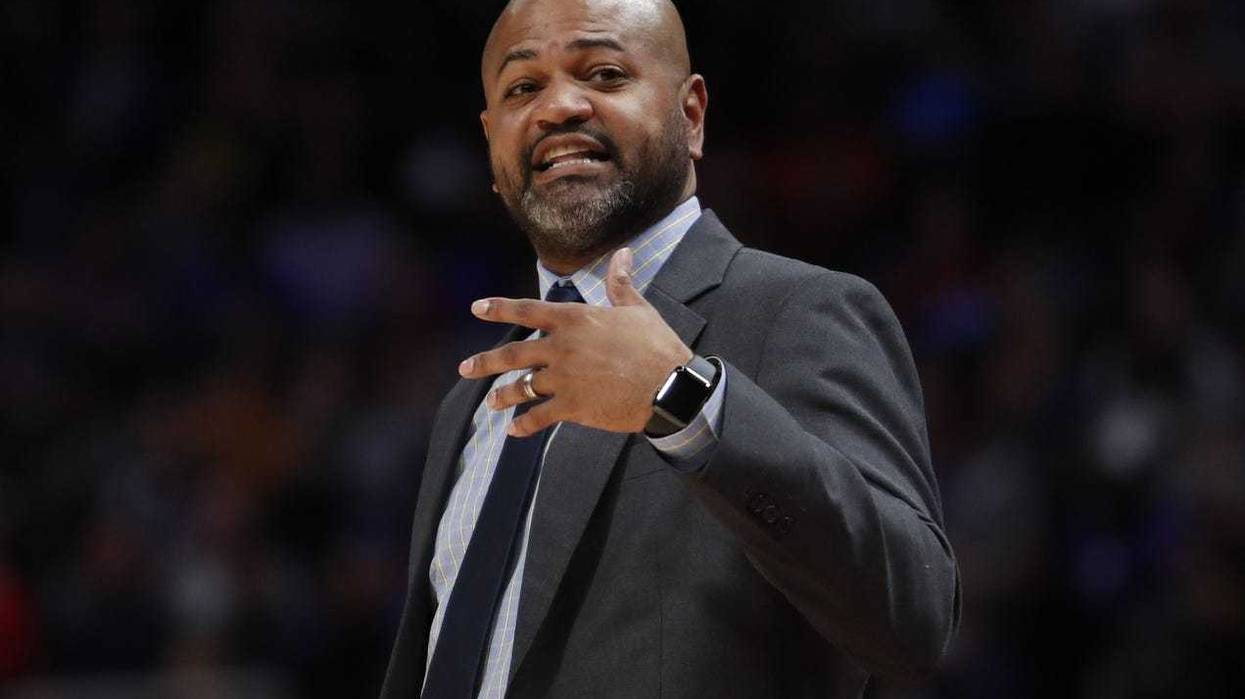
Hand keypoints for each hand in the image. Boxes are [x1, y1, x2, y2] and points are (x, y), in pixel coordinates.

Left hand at [458, 248, 692, 436]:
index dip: (499, 308)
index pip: (527, 311)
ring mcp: (564, 379)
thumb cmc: (656, 345)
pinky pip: (540, 417)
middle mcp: (562, 348)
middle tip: (465, 368)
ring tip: (490, 403)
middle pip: (513, 354)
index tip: (476, 308)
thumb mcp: (638, 309)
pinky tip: (514, 431)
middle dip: (485, 362)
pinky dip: (525, 425)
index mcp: (575, 319)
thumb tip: (623, 253)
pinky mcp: (572, 407)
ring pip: (521, 387)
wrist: (670, 387)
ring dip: (503, 395)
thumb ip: (621, 283)